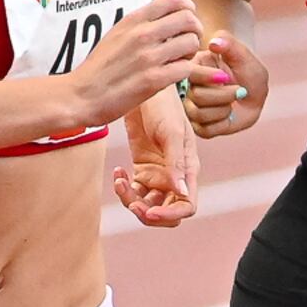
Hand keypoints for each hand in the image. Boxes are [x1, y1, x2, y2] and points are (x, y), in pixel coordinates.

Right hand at [67, 0, 206, 125]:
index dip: (188, 9)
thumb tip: (162, 18)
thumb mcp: (115, 35)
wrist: (78, 96)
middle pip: (189, 18)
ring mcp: (148, 57)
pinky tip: (173, 76)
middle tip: (186, 44)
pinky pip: (186, 68)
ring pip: (191, 43)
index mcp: (132, 20)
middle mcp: (142, 34)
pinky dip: (185, 72)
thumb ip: (138, 25)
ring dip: (191, 53)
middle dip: (194, 31)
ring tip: (179, 61)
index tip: (184, 22)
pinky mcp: (153, 80)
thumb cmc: (97, 70)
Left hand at [113, 90, 198, 227]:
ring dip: (132, 200)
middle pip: (167, 211)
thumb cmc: (165, 107)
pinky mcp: (141, 168)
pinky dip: (124, 188)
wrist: (145, 91)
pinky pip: (133, 190)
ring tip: (120, 182)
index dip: (170, 216)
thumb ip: (176, 163)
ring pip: (147, 204)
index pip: (187, 205)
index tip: (150, 212)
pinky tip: (118, 173)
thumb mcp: (171, 133)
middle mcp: (175, 176)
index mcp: (189, 169)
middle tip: (132, 202)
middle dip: (149, 213)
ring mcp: (158, 174)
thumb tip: (182, 192)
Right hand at [183, 29, 266, 138]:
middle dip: (224, 95)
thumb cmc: (249, 74)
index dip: (212, 79)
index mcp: (194, 67)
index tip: (227, 76)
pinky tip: (228, 115)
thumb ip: (230, 44)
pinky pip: (205, 130)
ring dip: (224, 109)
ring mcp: (191, 107)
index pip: (191, 75)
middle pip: (196, 96)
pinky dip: (223, 124)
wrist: (256, 98)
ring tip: (232, 102)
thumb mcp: (244, 56)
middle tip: (238, 90)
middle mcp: (188, 87)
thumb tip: (214, 42)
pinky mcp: (198, 126)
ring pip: (199, 113)